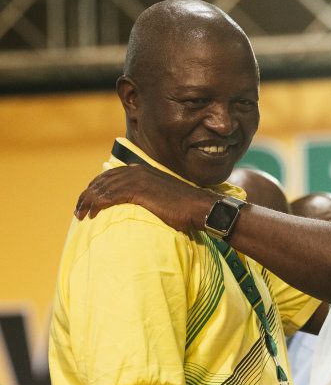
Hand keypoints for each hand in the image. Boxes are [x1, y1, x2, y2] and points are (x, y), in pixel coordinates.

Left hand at [74, 165, 214, 230]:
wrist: (198, 207)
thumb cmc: (184, 206)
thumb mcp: (162, 195)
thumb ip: (147, 194)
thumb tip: (139, 204)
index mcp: (141, 170)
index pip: (110, 175)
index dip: (95, 188)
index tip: (87, 201)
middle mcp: (137, 171)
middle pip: (102, 180)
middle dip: (87, 195)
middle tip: (78, 209)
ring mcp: (137, 179)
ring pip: (103, 188)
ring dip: (88, 201)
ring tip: (80, 214)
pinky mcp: (138, 190)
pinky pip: (109, 196)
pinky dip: (96, 204)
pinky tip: (91, 214)